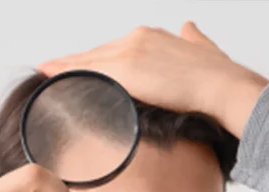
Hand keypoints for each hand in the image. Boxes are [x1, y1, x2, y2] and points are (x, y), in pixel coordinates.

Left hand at [38, 21, 268, 137]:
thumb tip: (190, 27)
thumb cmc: (219, 78)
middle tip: (50, 68)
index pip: (114, 48)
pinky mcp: (126, 71)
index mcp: (152, 36)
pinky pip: (89, 73)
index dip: (95, 58)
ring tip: (45, 73)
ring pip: (88, 61)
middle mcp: (137, 38)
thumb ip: (193, 39)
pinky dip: (69, 76)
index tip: (79, 63)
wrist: (223, 87)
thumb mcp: (204, 49)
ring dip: (65, 68)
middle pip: (97, 53)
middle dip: (74, 63)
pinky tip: (53, 80)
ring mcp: (129, 53)